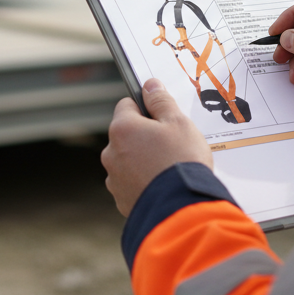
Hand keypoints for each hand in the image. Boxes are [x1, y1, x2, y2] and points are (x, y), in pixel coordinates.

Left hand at [102, 78, 212, 216]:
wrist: (182, 209)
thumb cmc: (181, 161)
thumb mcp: (178, 123)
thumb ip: (161, 101)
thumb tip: (149, 85)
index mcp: (122, 129)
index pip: (127, 105)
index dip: (147, 108)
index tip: (163, 118)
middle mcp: (111, 152)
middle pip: (127, 135)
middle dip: (146, 137)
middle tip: (172, 145)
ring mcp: (114, 178)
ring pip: (129, 160)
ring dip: (144, 160)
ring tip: (169, 169)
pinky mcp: (121, 200)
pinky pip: (132, 183)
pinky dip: (144, 182)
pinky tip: (163, 186)